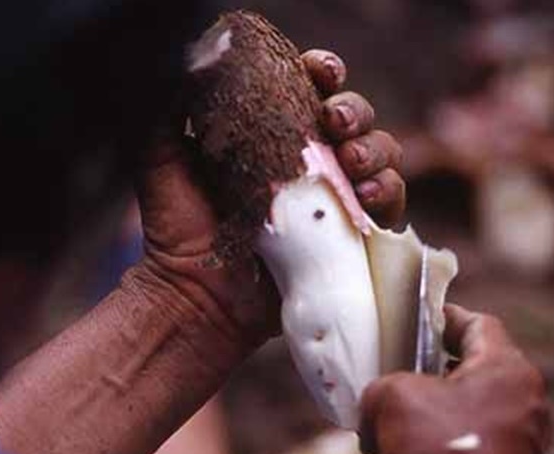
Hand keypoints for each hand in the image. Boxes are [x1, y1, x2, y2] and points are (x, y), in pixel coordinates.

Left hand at [135, 49, 405, 345]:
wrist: (193, 294)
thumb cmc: (177, 227)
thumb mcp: (163, 157)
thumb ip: (172, 108)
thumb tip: (196, 58)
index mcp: (273, 133)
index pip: (311, 88)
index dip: (323, 72)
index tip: (317, 72)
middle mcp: (310, 161)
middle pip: (355, 117)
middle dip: (354, 110)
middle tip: (334, 122)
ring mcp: (334, 198)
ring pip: (380, 154)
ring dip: (375, 149)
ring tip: (351, 162)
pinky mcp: (350, 236)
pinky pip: (391, 205)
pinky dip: (390, 193)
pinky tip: (367, 196)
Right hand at [359, 305, 549, 453]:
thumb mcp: (390, 398)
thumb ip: (381, 387)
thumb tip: (375, 412)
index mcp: (508, 370)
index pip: (478, 323)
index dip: (443, 317)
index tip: (419, 320)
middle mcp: (527, 403)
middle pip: (472, 373)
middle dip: (427, 378)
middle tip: (396, 380)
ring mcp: (524, 444)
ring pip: (466, 416)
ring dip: (427, 422)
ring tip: (391, 437)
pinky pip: (469, 453)